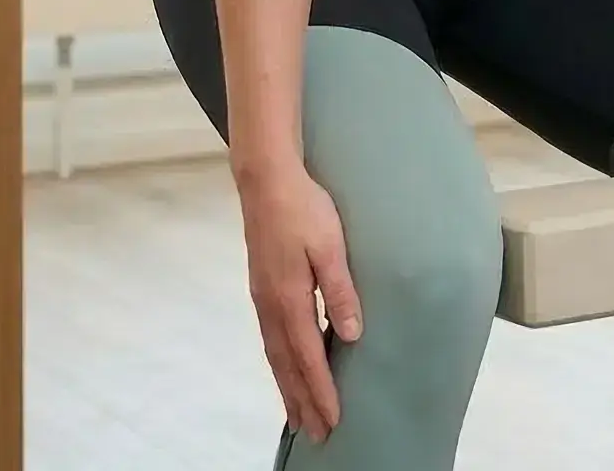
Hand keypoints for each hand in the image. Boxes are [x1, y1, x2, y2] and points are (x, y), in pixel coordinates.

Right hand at [236, 159, 363, 443]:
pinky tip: (287, 371)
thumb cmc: (303, 208)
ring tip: (299, 416)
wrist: (265, 181)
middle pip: (286, 365)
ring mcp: (262, 299)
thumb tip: (351, 333)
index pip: (307, 356)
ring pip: (275, 356)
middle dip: (302, 401)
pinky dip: (280, 365)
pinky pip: (270, 340)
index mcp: (289, 298)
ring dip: (288, 388)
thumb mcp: (330, 245)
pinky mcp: (262, 291)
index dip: (321, 390)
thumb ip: (340, 289)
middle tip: (317, 434)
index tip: (333, 419)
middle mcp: (270, 306)